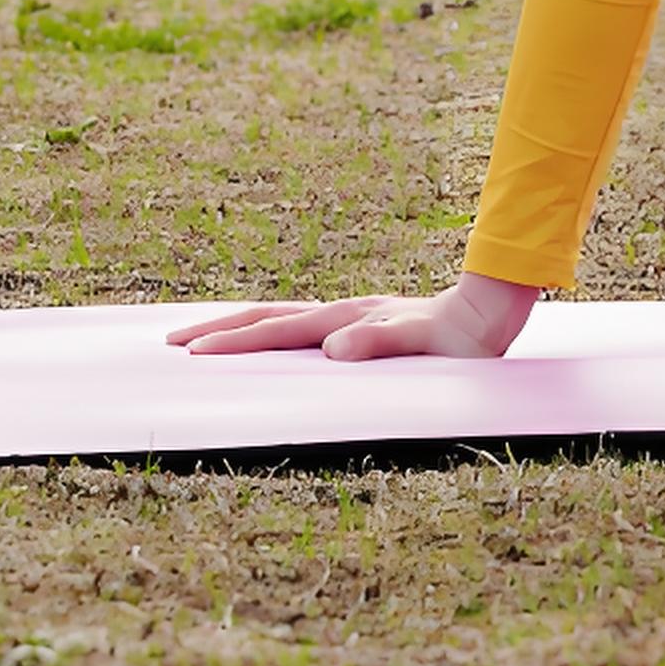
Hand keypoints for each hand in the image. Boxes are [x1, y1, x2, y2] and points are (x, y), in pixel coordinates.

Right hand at [168, 271, 539, 359]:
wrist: (491, 313)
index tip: (194, 353)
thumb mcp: (426, 346)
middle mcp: (342, 313)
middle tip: (173, 344)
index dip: (234, 343)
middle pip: (267, 318)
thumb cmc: (463, 340)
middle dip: (218, 330)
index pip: (278, 332)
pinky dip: (270, 333)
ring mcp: (350, 316)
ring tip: (203, 337)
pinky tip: (267, 343)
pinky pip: (301, 328)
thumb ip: (382, 343)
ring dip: (239, 328)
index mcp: (347, 318)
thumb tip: (331, 350)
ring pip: (280, 319)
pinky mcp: (361, 324)